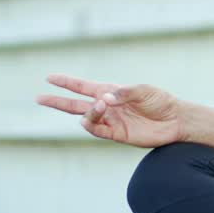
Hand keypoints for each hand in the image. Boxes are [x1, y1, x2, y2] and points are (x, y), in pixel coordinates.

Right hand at [35, 73, 184, 147]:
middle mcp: (107, 106)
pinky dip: (93, 124)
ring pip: (86, 118)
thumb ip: (123, 93)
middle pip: (75, 104)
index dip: (66, 82)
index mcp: (110, 91)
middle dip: (57, 101)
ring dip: (88, 111)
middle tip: (38, 97)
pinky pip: (98, 131)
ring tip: (101, 105)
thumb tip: (104, 99)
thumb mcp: (143, 91)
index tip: (49, 77)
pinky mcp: (117, 135)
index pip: (82, 86)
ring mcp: (110, 121)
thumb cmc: (160, 101)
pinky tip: (96, 116)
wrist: (175, 120)